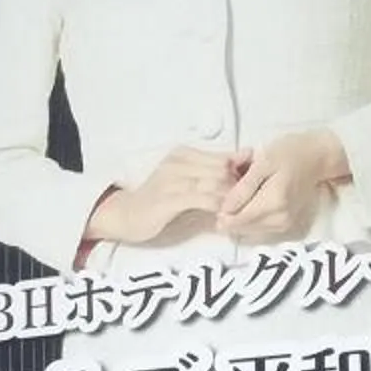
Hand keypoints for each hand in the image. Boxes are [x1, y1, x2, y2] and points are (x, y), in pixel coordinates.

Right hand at [84, 147, 237, 248]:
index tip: (245, 189)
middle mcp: (177, 162)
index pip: (223, 158)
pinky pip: (202, 199)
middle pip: (222, 170)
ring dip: (229, 198)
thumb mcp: (186, 178)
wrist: (124, 214)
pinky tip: (221, 216)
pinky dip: (216, 207)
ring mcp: (171, 180)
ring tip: (235, 211)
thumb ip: (213, 169)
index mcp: (182, 154)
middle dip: (237, 187)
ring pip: (214, 183)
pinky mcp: (168, 199)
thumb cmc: (158, 198)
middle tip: (244, 203)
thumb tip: (246, 156)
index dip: (239, 174)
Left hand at [218, 129, 348, 242]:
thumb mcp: (262, 163)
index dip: (221, 210)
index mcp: (273, 204)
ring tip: (242, 193)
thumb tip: (224, 209)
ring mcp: (283, 225)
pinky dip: (248, 217)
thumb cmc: (290, 154)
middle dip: (229, 212)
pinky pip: (256, 229)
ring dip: (238, 215)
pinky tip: (250, 201)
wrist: (316, 158)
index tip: (220, 194)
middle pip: (239, 228)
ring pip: (246, 230)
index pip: (235, 220)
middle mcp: (279, 220)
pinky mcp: (284, 226)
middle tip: (233, 190)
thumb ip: (243, 188)